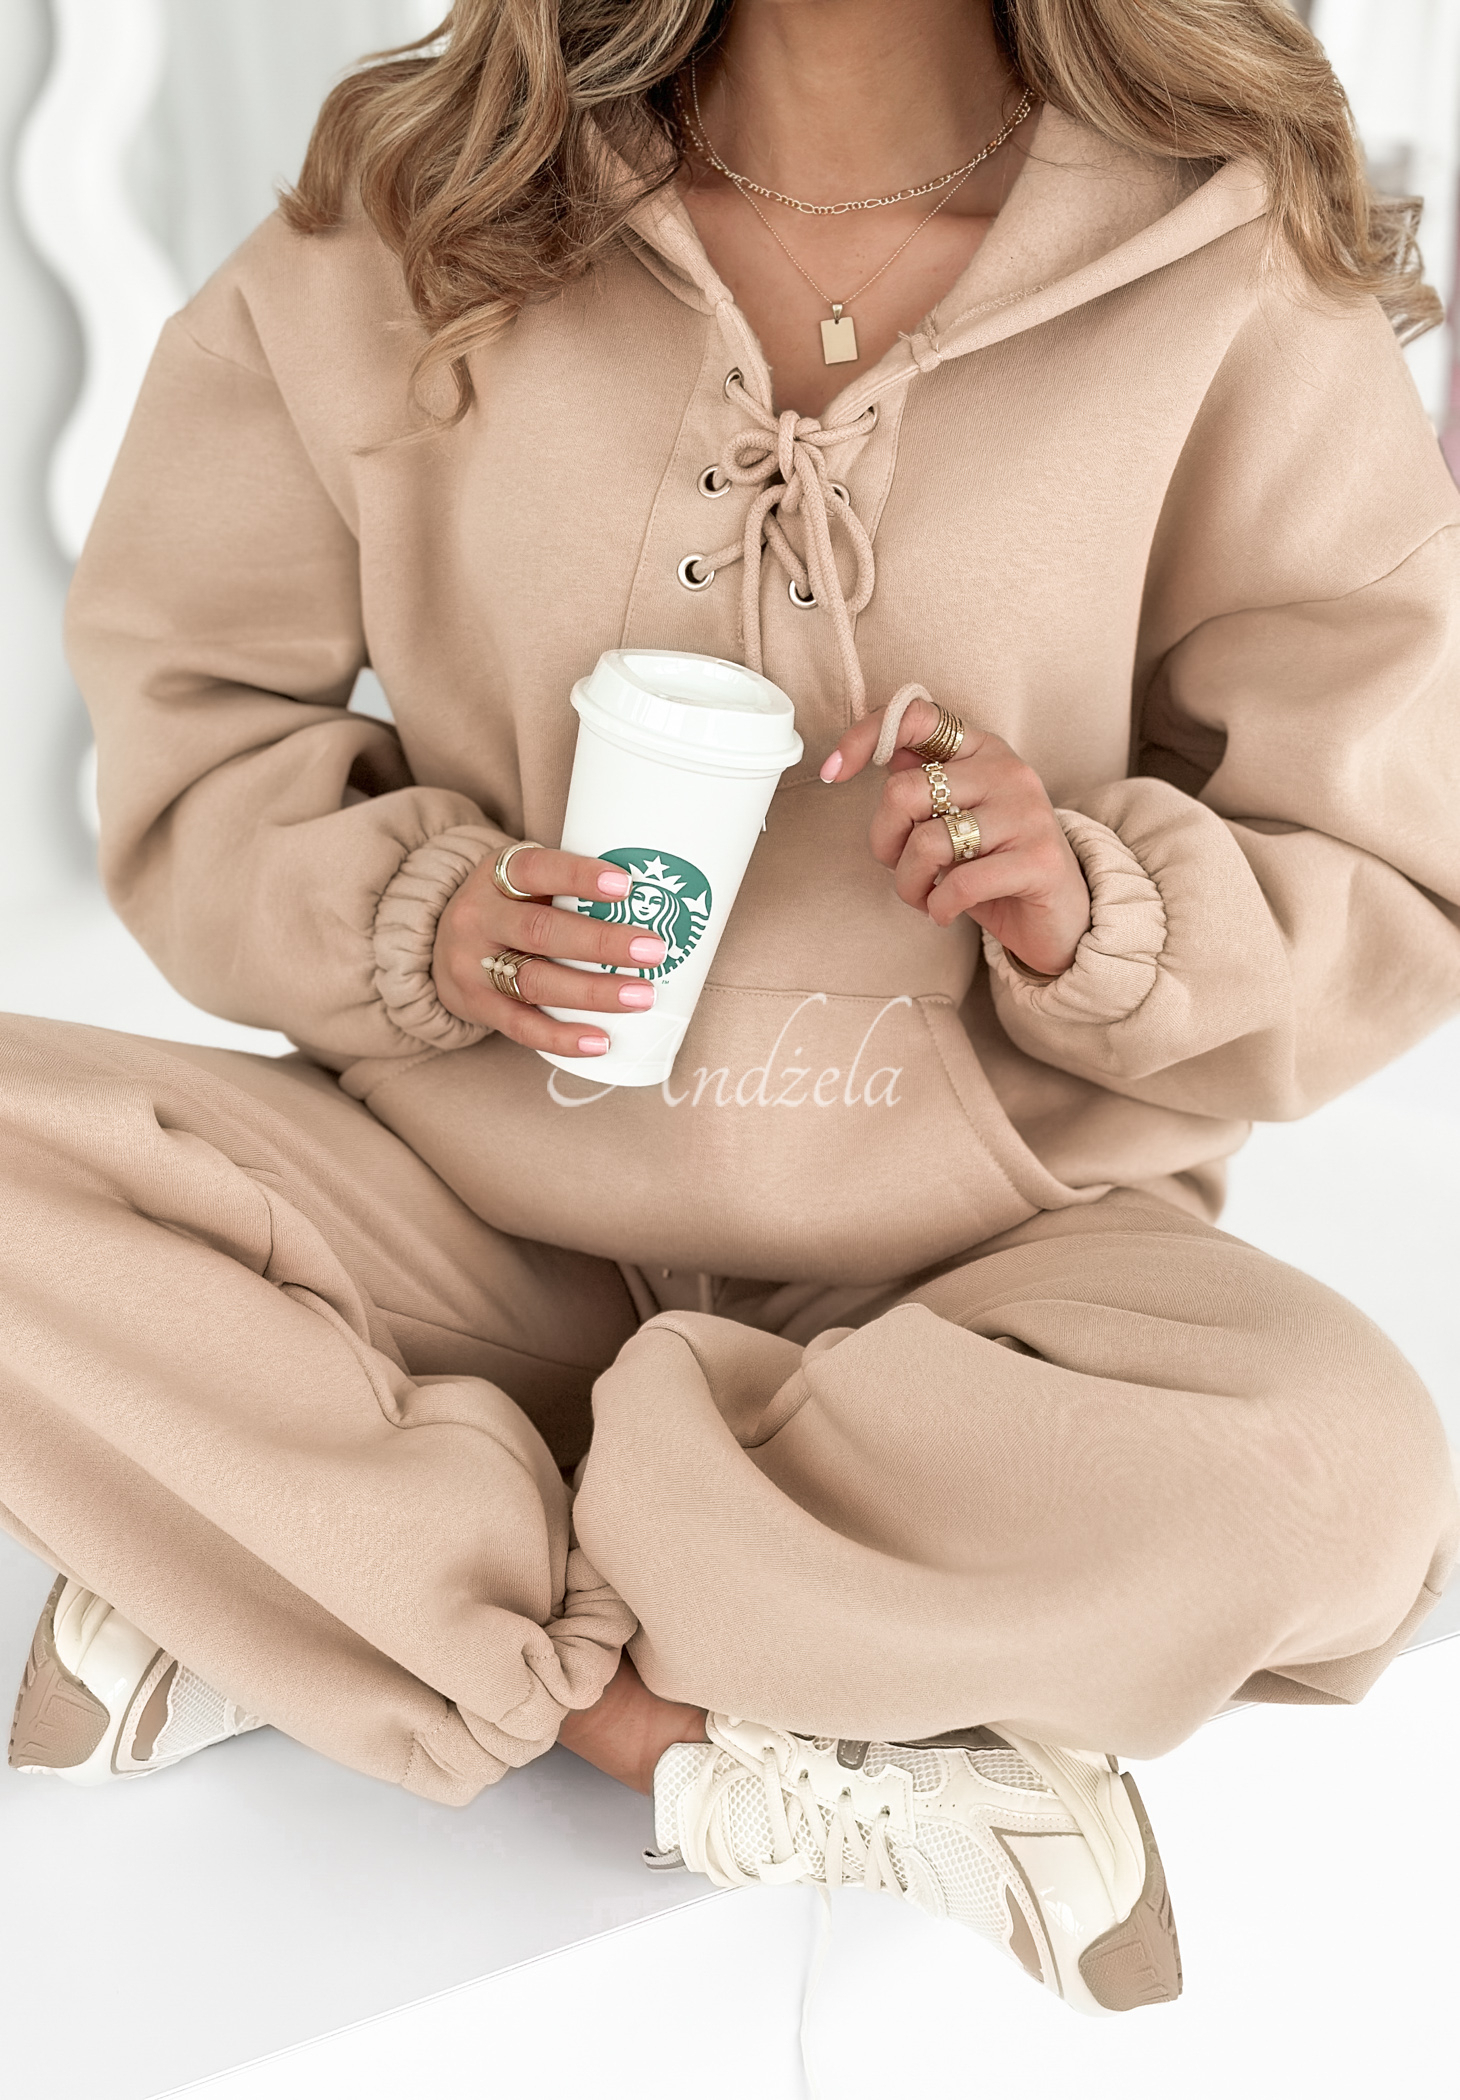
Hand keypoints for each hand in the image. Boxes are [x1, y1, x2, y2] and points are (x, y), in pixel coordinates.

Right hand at [433, 847, 666, 1057]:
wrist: (433, 941)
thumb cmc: (507, 905)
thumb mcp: (520, 879)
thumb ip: (566, 885)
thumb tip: (655, 898)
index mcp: (495, 875)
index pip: (536, 870)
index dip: (579, 876)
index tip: (625, 886)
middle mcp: (478, 918)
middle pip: (541, 932)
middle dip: (601, 943)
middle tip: (654, 950)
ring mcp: (472, 966)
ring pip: (535, 982)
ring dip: (594, 992)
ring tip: (642, 996)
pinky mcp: (476, 1006)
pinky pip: (521, 1027)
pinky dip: (562, 1037)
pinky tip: (601, 1041)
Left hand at [821, 698, 1091, 977]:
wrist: (1061, 917)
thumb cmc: (994, 867)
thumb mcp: (954, 817)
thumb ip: (920, 784)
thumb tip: (872, 754)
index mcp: (981, 749)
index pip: (916, 716)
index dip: (865, 737)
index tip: (833, 772)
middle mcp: (1007, 770)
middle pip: (903, 791)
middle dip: (885, 843)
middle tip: (901, 868)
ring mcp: (1026, 813)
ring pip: (926, 843)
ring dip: (909, 885)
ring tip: (924, 896)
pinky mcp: (1039, 860)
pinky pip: (959, 884)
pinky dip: (938, 907)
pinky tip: (946, 912)